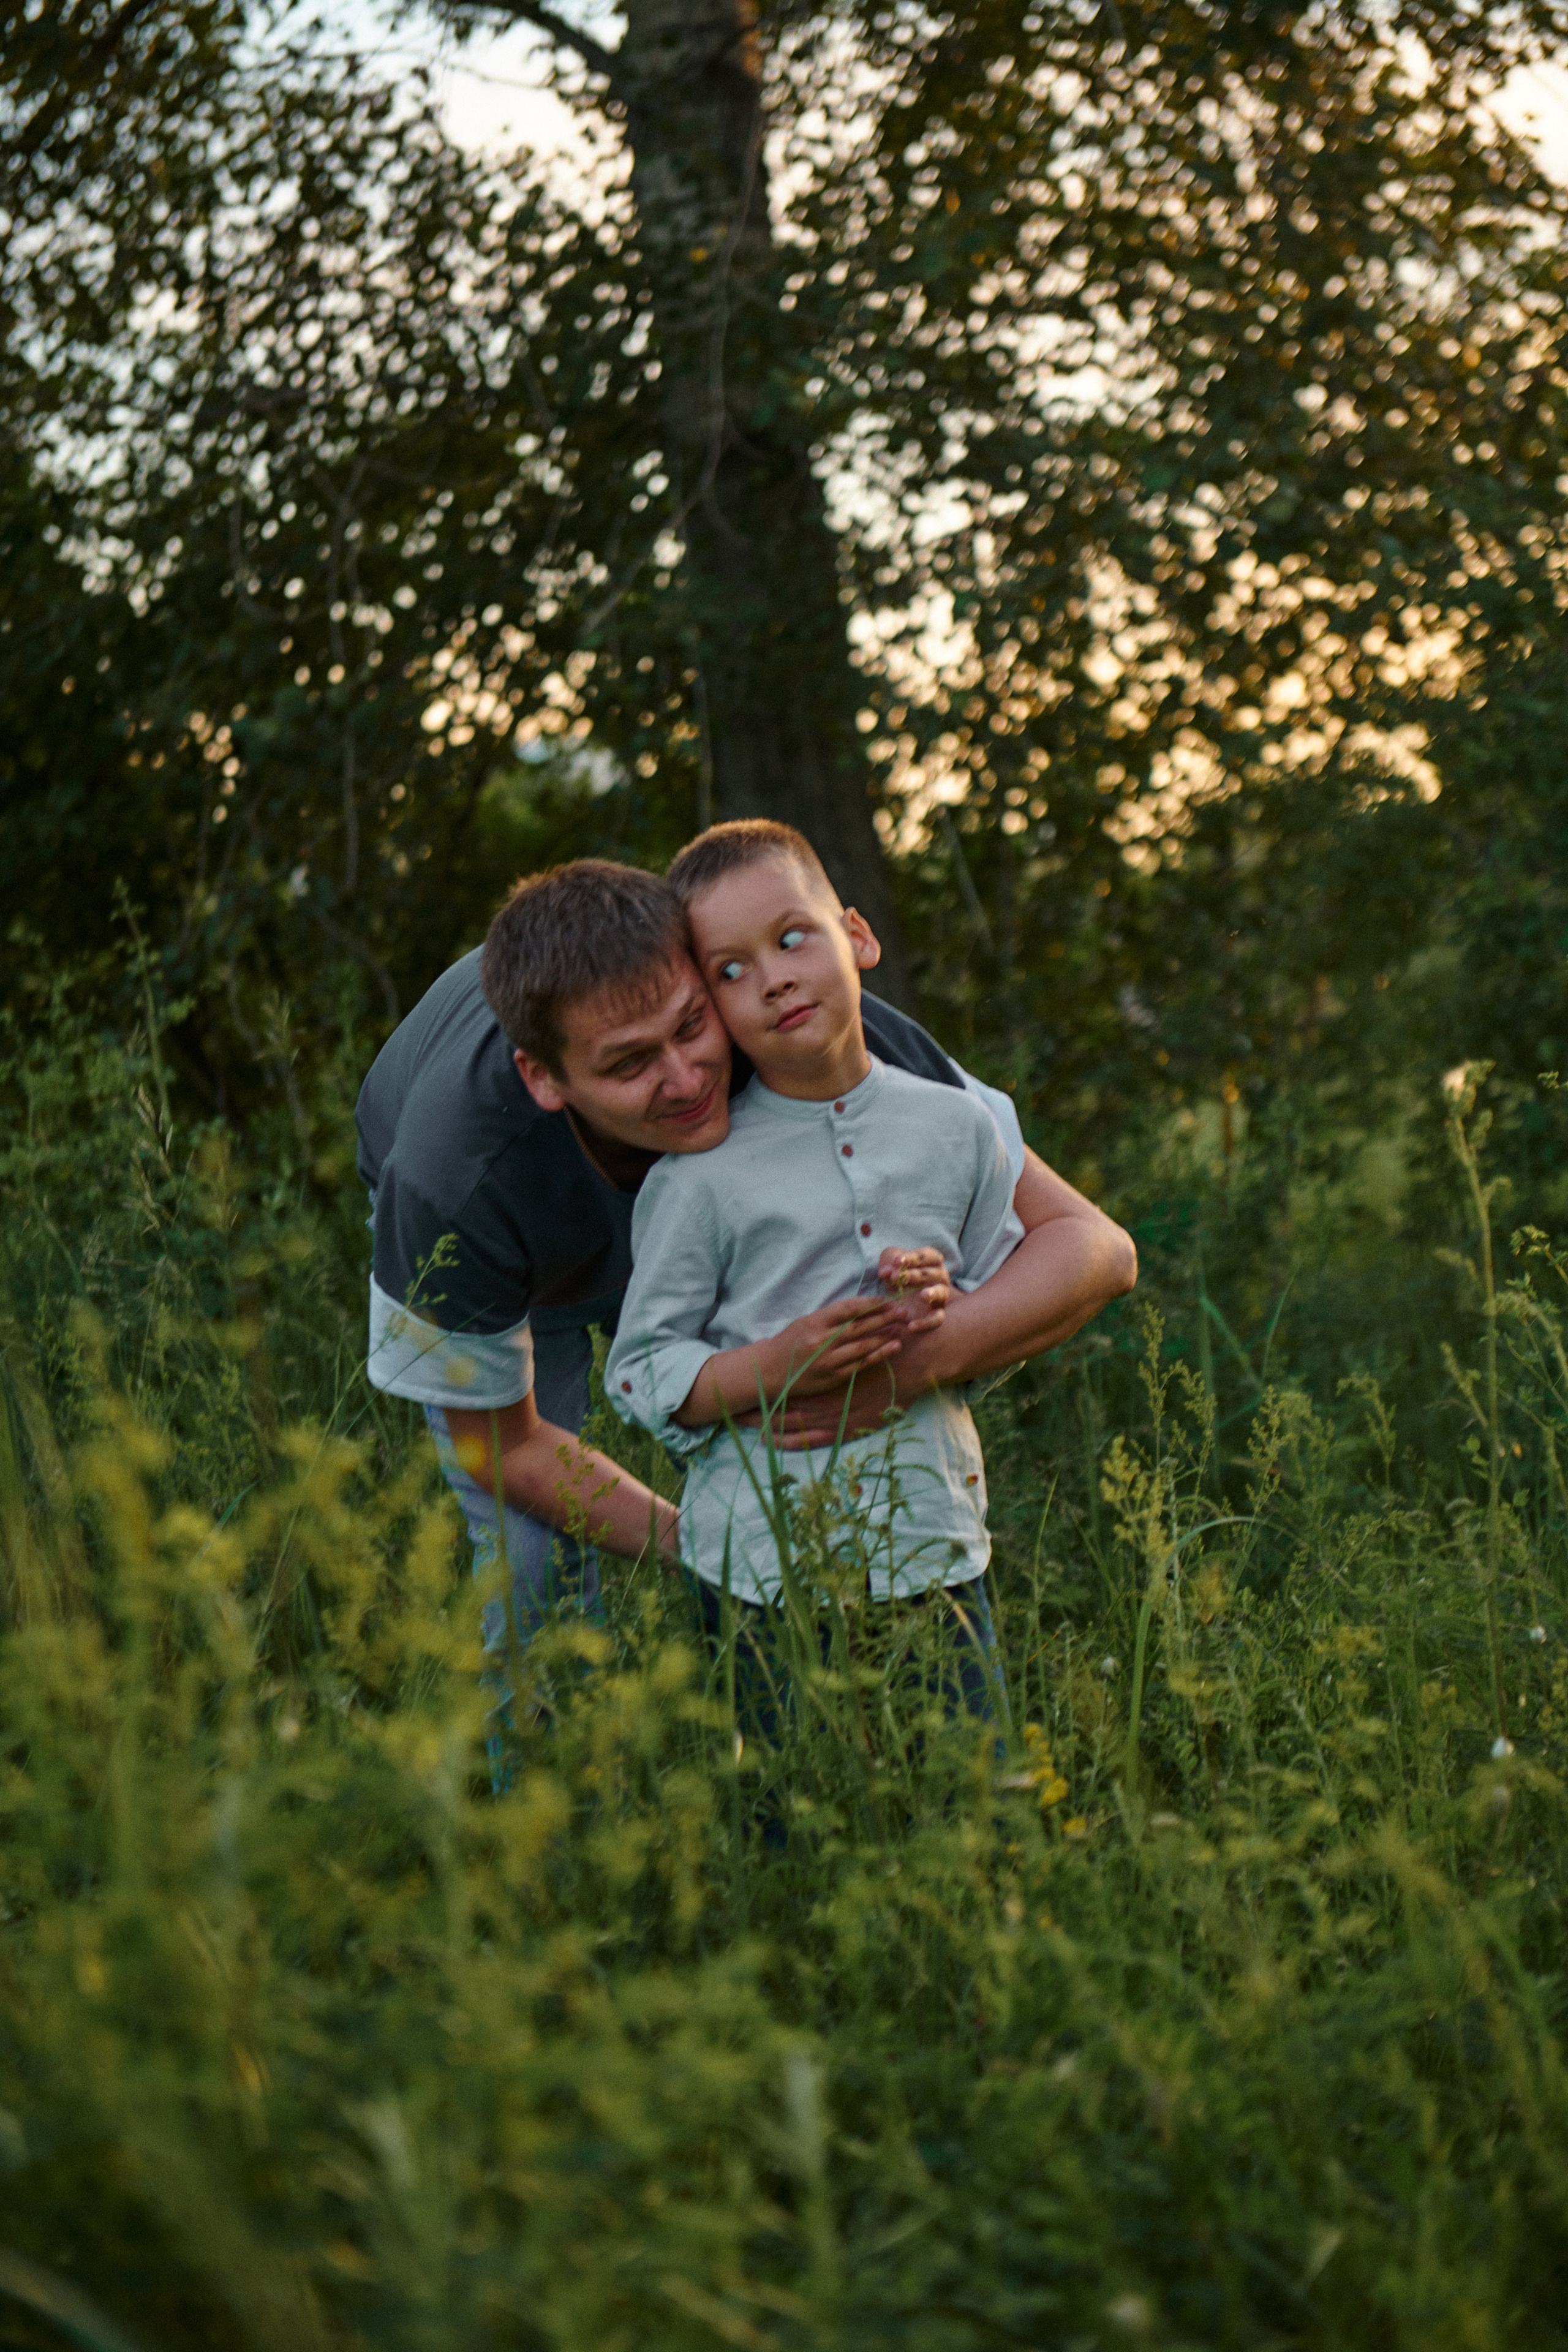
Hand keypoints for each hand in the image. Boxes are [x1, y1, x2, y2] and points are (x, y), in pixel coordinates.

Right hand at [760, 1294, 904, 1397]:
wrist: (770, 1371)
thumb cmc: (790, 1342)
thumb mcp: (806, 1322)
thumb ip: (832, 1317)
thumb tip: (863, 1307)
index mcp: (815, 1322)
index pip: (849, 1309)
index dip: (871, 1303)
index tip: (887, 1300)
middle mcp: (822, 1341)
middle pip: (860, 1326)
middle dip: (884, 1317)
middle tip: (903, 1310)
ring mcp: (828, 1361)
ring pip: (863, 1346)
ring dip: (885, 1335)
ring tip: (901, 1327)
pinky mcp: (833, 1377)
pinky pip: (860, 1364)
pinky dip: (878, 1355)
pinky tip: (893, 1347)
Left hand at [878, 1246, 949, 1332]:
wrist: (895, 1300)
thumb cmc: (896, 1276)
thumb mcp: (890, 1264)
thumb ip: (888, 1262)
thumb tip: (885, 1272)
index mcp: (932, 1261)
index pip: (927, 1255)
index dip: (913, 1257)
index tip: (897, 1261)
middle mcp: (940, 1277)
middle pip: (932, 1273)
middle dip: (914, 1274)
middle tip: (896, 1277)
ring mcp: (941, 1296)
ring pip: (941, 1293)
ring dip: (932, 1293)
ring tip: (923, 1295)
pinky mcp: (936, 1315)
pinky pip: (937, 1319)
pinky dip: (926, 1323)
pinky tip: (911, 1326)